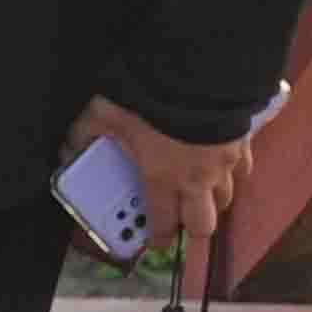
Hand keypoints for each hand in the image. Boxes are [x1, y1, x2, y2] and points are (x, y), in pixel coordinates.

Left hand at [72, 96, 249, 305]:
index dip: (158, 238)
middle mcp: (198, 179)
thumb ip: (83, 136)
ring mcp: (226, 162)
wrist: (199, 70)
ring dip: (212, 201)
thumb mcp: (103, 113)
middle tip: (180, 221)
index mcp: (163, 179)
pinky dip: (233, 172)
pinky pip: (243, 169)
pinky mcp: (244, 143)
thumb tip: (67, 151)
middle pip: (204, 224)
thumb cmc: (148, 97)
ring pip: (226, 198)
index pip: (163, 223)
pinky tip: (220, 161)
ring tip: (199, 192)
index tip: (154, 241)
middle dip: (192, 229)